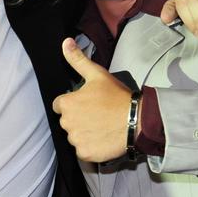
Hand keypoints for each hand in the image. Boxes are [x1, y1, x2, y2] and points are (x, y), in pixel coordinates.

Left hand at [52, 38, 134, 162]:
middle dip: (78, 119)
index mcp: (67, 104)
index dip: (73, 104)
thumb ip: (78, 60)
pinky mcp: (85, 154)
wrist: (137, 120)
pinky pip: (82, 151)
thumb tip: (65, 42)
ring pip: (75, 136)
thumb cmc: (117, 96)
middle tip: (97, 115)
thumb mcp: (97, 75)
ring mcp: (76, 140)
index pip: (60, 105)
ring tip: (102, 126)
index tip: (88, 104)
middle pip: (67, 122)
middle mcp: (67, 123)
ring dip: (84, 133)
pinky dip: (91, 147)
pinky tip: (103, 139)